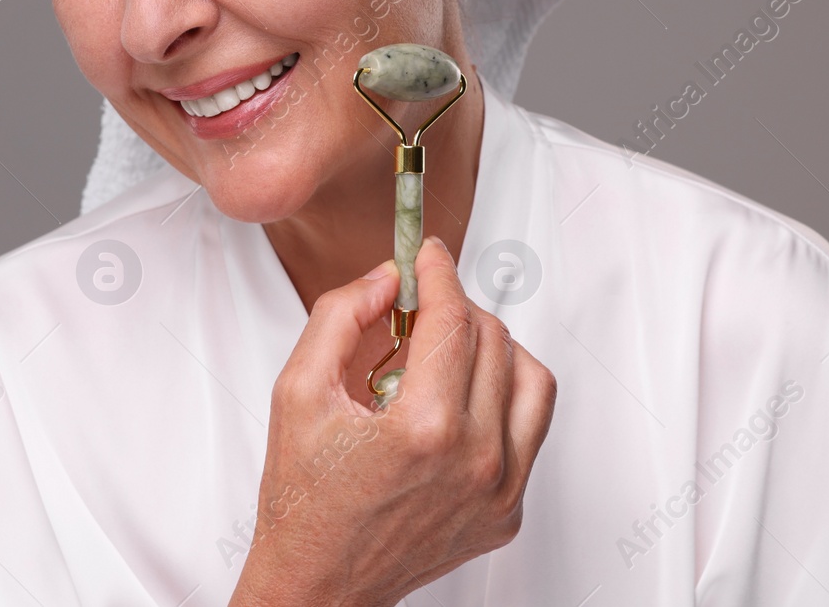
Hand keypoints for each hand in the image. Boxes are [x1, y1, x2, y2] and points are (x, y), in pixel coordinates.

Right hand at [228, 237, 557, 606]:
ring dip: (492, 349)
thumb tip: (388, 278)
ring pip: (531, 379)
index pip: (452, 318)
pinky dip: (501, 400)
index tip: (428, 256)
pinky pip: (530, 430)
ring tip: (447, 353)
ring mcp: (499, 491)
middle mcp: (474, 460)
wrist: (318, 586)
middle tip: (420, 308)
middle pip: (493, 339)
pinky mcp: (508, 513)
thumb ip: (341, 316)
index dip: (439, 273)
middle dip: (456, 308)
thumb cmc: (303, 500)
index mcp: (423, 428)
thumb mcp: (297, 392)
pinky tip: (457, 403)